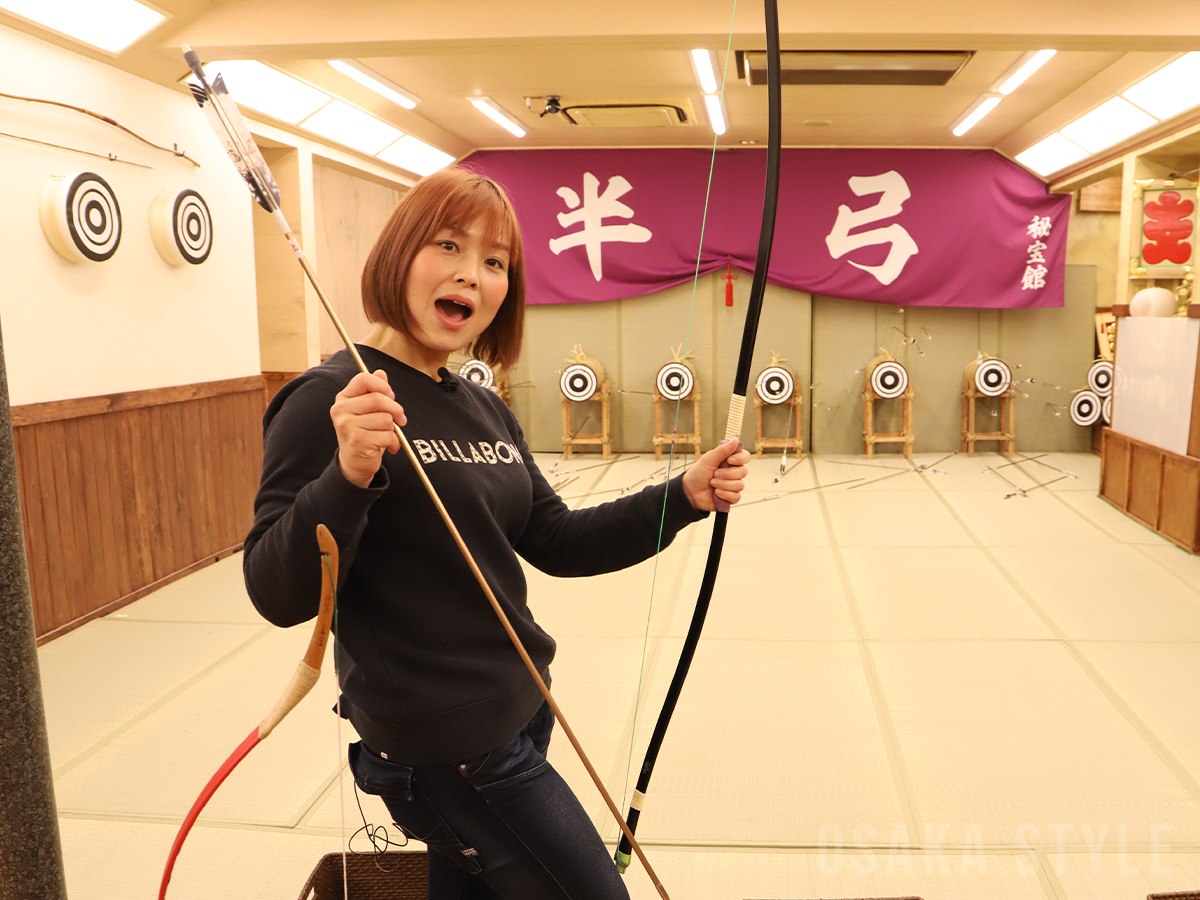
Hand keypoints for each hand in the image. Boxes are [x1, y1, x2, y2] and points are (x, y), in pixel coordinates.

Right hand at [330, 369, 406, 487]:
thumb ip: (374, 391)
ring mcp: (347, 425)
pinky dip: (394, 442)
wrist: (354, 463)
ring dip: (393, 429)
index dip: (382, 386)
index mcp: (343, 398)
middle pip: (379, 398)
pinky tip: (388, 446)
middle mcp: (341, 410)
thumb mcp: (367, 411)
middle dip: (396, 409)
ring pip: (385, 418)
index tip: (390, 396)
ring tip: (387, 435)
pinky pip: (387, 435)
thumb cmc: (363, 434)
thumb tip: (381, 373)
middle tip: (400, 419)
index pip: (364, 379)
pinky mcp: (358, 440)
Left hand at [681, 440, 750, 511]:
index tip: (730, 460)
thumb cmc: (698, 473)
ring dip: (724, 484)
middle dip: (727, 474)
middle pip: (743, 471)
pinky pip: (736, 497)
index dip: (741, 459)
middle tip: (715, 474)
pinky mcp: (731, 497)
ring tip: (712, 483)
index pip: (745, 457)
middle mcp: (734, 472)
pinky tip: (716, 493)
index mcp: (730, 461)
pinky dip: (725, 494)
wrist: (690, 491)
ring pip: (740, 485)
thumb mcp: (708, 459)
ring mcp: (733, 485)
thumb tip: (735, 440)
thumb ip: (722, 450)